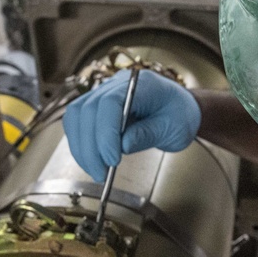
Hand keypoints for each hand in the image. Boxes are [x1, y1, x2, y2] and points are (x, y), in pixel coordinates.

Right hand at [63, 70, 201, 181]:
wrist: (181, 110)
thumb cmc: (180, 116)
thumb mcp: (172, 129)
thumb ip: (147, 134)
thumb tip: (122, 145)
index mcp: (141, 83)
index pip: (110, 102)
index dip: (106, 132)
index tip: (112, 160)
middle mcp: (118, 84)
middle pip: (87, 108)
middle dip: (90, 145)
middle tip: (100, 173)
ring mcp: (105, 93)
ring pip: (76, 115)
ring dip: (81, 146)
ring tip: (95, 171)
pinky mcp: (98, 107)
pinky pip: (78, 122)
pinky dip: (80, 143)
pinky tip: (91, 160)